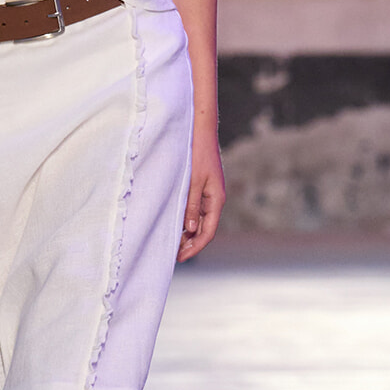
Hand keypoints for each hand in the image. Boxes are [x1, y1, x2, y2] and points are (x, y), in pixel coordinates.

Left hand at [177, 127, 224, 261]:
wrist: (201, 132)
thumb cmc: (198, 154)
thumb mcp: (193, 182)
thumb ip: (191, 205)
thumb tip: (190, 229)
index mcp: (216, 200)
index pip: (208, 232)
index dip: (195, 247)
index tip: (181, 257)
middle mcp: (215, 200)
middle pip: (204, 229)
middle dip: (191, 244)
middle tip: (174, 256)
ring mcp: (209, 195)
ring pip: (200, 221)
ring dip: (188, 234)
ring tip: (172, 244)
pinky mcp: (203, 189)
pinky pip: (196, 211)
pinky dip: (187, 221)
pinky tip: (176, 226)